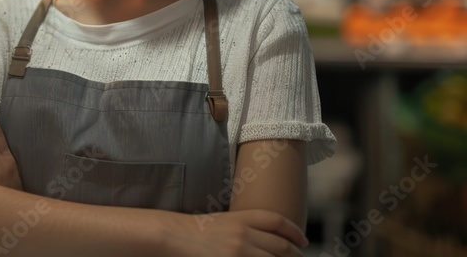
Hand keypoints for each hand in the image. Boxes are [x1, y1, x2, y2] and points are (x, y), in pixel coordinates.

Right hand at [164, 209, 307, 256]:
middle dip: (295, 255)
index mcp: (239, 218)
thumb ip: (240, 228)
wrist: (169, 236)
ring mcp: (238, 252)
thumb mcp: (218, 223)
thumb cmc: (189, 231)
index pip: (276, 221)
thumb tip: (260, 241)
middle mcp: (243, 235)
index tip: (302, 241)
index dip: (294, 231)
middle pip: (280, 245)